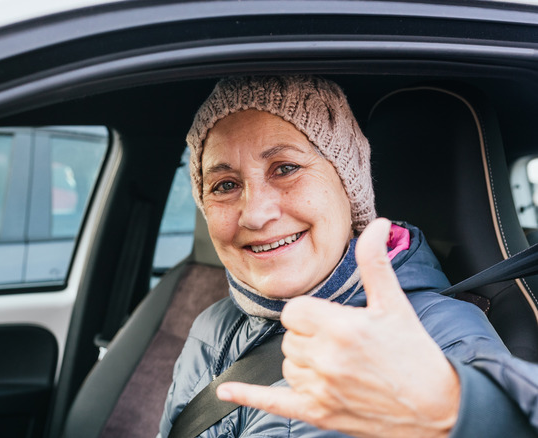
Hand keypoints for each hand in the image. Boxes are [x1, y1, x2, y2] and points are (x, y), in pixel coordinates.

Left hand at [216, 218, 459, 437]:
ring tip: (340, 368)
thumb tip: (377, 225)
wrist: (438, 408)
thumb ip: (375, 262)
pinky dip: (248, 395)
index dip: (310, 314)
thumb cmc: (416, 355)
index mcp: (341, 328)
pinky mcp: (319, 413)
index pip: (294, 312)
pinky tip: (225, 391)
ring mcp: (321, 389)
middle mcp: (326, 359)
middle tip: (343, 346)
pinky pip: (273, 402)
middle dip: (309, 338)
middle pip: (289, 338)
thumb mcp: (395, 304)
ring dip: (304, 364)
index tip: (331, 321)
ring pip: (287, 365)